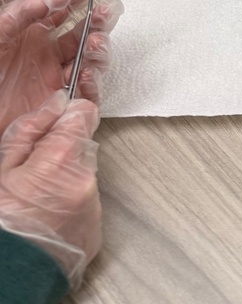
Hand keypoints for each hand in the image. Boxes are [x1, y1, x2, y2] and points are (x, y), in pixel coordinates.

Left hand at [0, 0, 122, 135]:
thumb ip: (25, 10)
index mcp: (33, 29)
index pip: (68, 0)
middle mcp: (48, 50)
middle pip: (87, 28)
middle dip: (102, 16)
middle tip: (106, 9)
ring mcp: (56, 75)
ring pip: (92, 57)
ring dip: (99, 46)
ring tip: (94, 41)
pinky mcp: (60, 101)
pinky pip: (87, 92)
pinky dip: (93, 83)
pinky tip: (86, 72)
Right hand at [0, 92, 100, 287]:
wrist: (9, 274)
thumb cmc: (2, 222)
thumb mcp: (4, 166)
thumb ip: (33, 128)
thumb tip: (57, 103)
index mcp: (63, 157)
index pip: (86, 112)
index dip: (74, 107)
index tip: (65, 108)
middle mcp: (87, 178)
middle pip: (84, 143)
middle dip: (65, 147)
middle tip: (36, 166)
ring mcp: (94, 204)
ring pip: (85, 172)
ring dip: (67, 176)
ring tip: (38, 197)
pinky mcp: (96, 226)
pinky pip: (87, 199)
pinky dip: (71, 200)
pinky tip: (48, 213)